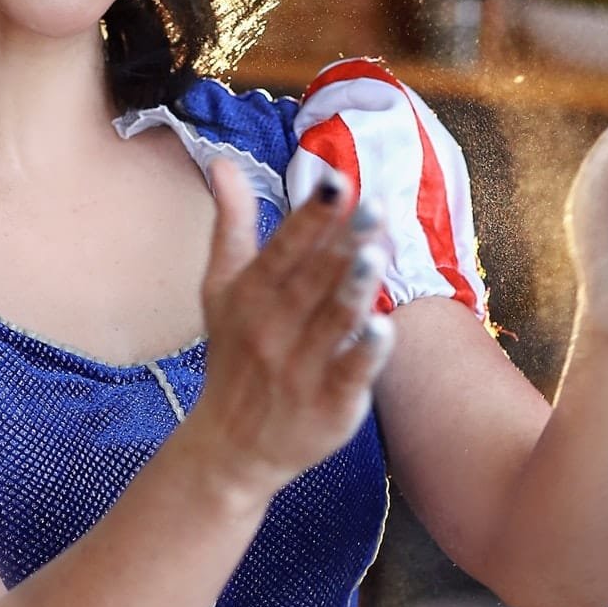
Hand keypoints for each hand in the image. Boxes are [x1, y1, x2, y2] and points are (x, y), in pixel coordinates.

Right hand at [186, 159, 392, 501]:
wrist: (230, 446)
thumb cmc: (234, 356)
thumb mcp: (221, 289)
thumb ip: (231, 224)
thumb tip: (222, 160)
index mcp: (251, 295)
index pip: (283, 249)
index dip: (310, 217)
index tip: (335, 181)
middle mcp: (274, 329)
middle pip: (314, 280)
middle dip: (343, 243)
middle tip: (374, 205)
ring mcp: (300, 370)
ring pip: (333, 324)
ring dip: (353, 290)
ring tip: (375, 254)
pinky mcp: (328, 407)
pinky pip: (349, 377)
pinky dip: (365, 356)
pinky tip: (386, 330)